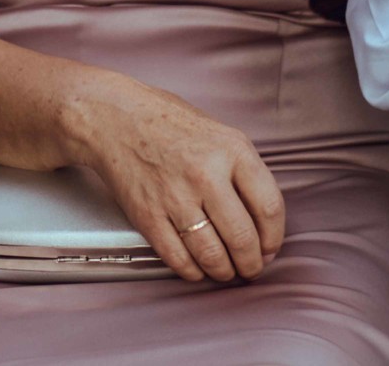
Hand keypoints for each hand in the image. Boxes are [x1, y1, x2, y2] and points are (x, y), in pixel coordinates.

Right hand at [61, 77, 284, 283]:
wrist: (114, 118)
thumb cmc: (168, 123)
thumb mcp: (219, 133)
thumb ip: (243, 172)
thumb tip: (262, 222)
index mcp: (231, 150)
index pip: (269, 207)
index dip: (274, 238)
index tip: (270, 248)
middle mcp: (206, 174)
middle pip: (242, 238)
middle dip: (251, 263)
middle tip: (250, 268)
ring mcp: (175, 197)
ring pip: (212, 255)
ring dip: (224, 271)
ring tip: (225, 270)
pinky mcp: (148, 215)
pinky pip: (178, 258)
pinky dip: (192, 271)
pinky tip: (197, 267)